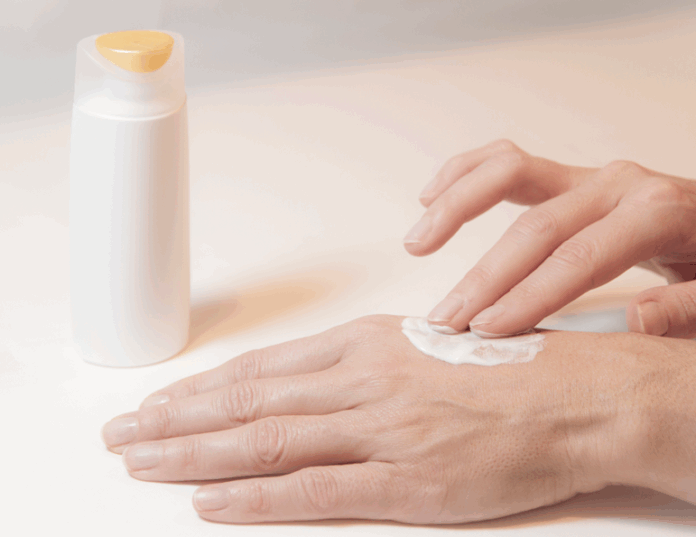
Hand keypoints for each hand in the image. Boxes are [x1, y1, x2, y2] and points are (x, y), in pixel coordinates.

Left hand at [100, 316, 693, 523]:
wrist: (572, 397)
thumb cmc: (503, 368)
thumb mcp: (421, 346)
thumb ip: (362, 363)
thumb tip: (307, 383)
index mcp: (366, 344)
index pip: (263, 369)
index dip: (203, 388)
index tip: (162, 401)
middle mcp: (361, 381)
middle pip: (247, 402)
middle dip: (175, 419)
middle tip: (123, 432)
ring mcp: (378, 431)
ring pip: (264, 442)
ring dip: (193, 452)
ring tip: (141, 460)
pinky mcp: (403, 483)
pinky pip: (311, 491)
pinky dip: (253, 497)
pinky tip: (207, 500)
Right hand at [404, 140, 695, 337]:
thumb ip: (687, 309)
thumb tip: (633, 318)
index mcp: (655, 214)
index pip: (577, 259)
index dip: (527, 296)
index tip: (485, 331)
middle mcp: (616, 185)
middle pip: (533, 227)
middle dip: (483, 276)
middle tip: (445, 318)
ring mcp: (587, 175)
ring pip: (507, 172)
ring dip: (456, 205)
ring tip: (418, 243)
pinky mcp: (567, 176)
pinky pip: (506, 162)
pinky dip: (465, 173)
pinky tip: (431, 196)